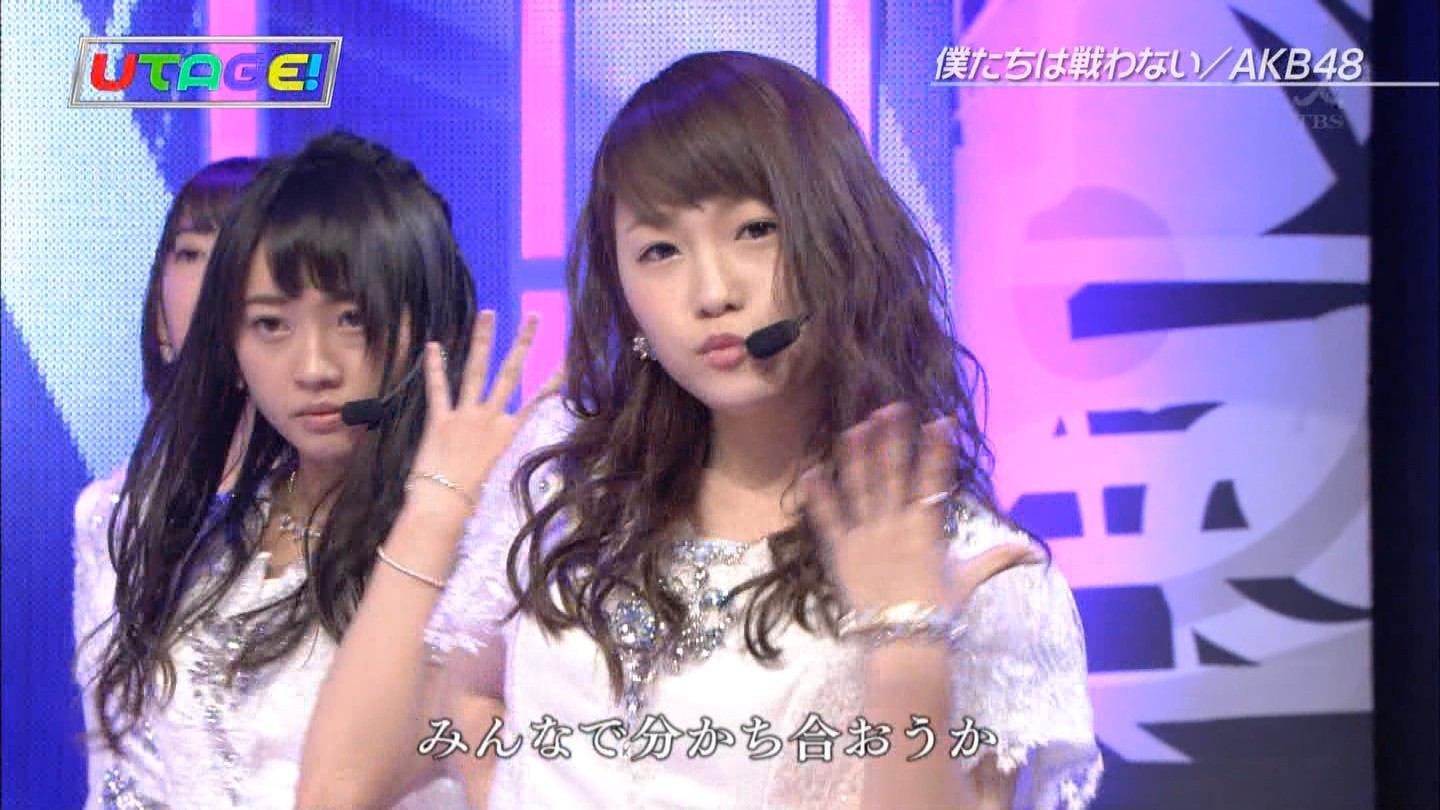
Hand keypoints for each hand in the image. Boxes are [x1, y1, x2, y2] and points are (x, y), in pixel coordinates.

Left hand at [408, 310, 558, 507]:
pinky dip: (435, 366)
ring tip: (488, 314)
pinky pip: (438, 388)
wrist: (445, 503)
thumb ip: (490, 450)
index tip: (568, 360)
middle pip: (510, 373)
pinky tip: (434, 344)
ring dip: (482, 340)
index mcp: (508, 433)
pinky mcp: (440, 418)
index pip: (536, 400)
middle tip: (533, 317)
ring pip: (477, 370)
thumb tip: (486, 447)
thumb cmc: (470, 496)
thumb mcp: (491, 470)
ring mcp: (466, 415)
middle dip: (523, 342)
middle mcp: (491, 418)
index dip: (553, 380)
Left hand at [801, 403, 1037, 611]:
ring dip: (857, 455)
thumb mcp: (967, 580)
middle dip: (892, 439)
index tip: (940, 420)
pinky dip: (818, 496)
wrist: (902, 640)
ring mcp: (865, 535)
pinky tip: (811, 471)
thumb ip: (996, 559)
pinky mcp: (841, 551)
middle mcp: (894, 524)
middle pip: (893, 474)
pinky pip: (828, 519)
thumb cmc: (937, 610)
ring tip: (855, 427)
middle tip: (890, 408)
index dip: (937, 449)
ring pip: (859, 488)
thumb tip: (1033, 552)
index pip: (934, 480)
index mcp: (925, 528)